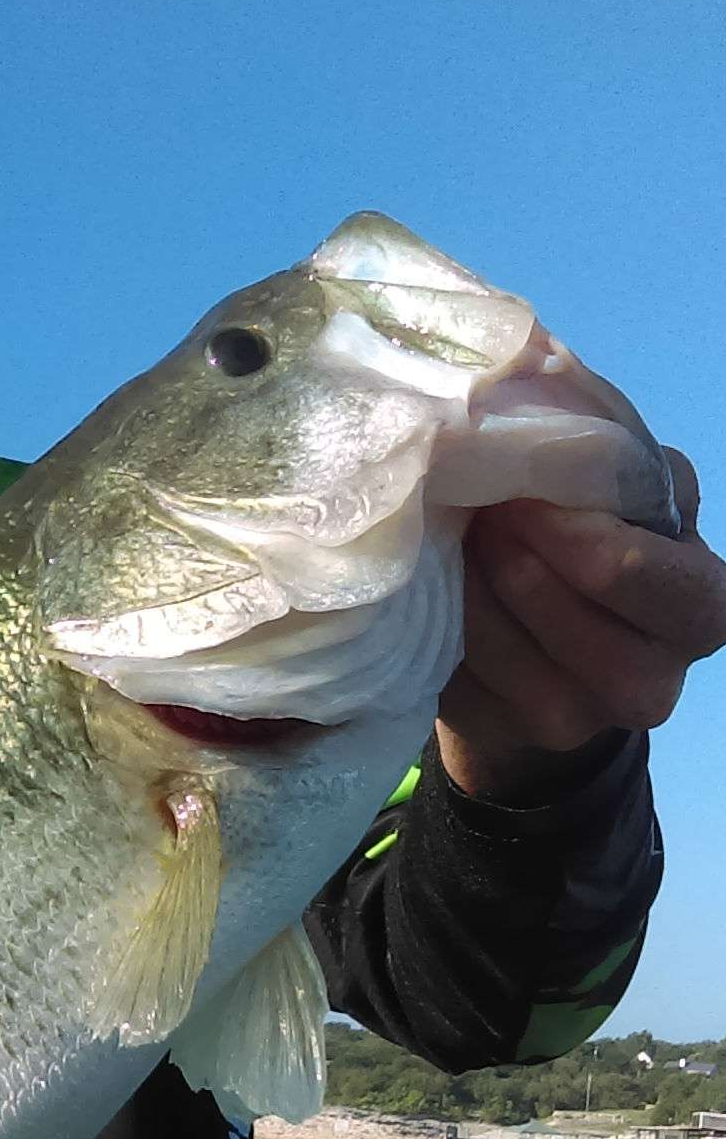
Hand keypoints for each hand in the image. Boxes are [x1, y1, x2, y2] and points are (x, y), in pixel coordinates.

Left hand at [438, 449, 723, 801]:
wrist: (549, 634)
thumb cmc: (594, 542)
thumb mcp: (626, 494)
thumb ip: (611, 458)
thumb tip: (545, 404)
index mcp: (700, 608)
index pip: (646, 576)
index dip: (578, 532)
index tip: (529, 494)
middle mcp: (651, 683)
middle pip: (572, 620)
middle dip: (517, 555)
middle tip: (483, 512)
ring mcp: (577, 723)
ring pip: (506, 653)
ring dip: (470, 586)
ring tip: (458, 539)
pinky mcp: (506, 735)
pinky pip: (460, 679)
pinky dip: (438, 626)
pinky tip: (438, 590)